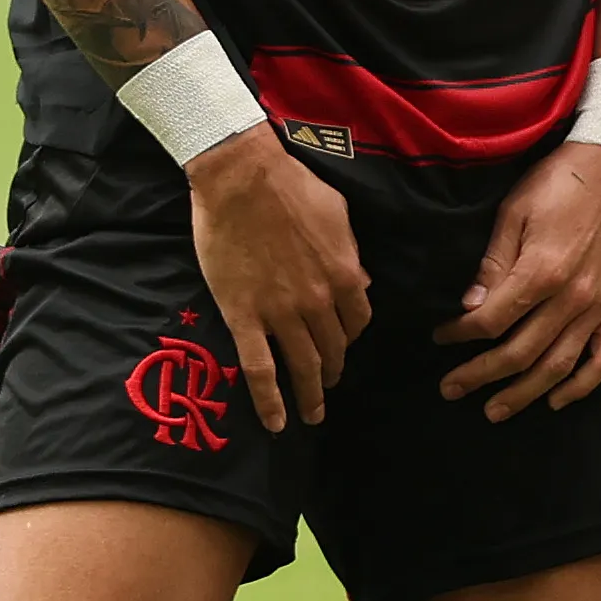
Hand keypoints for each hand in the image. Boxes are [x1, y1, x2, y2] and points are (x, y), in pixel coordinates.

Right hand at [184, 127, 368, 433]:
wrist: (241, 177)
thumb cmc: (290, 185)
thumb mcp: (338, 214)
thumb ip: (350, 254)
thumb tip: (359, 283)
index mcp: (343, 275)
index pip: (358, 321)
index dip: (351, 335)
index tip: (343, 342)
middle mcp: (317, 302)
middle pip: (333, 349)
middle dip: (334, 370)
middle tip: (329, 383)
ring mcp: (280, 313)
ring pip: (302, 366)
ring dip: (311, 394)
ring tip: (313, 413)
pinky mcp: (244, 317)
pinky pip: (260, 370)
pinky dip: (270, 402)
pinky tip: (276, 423)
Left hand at [435, 137, 600, 419]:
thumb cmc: (558, 183)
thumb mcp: (513, 213)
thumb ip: (494, 265)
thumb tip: (471, 309)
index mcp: (542, 271)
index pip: (493, 321)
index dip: (461, 335)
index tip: (440, 338)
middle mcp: (573, 298)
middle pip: (521, 353)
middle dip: (481, 375)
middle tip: (450, 389)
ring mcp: (598, 307)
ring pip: (558, 367)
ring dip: (524, 394)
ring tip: (494, 410)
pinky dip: (581, 386)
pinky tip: (556, 400)